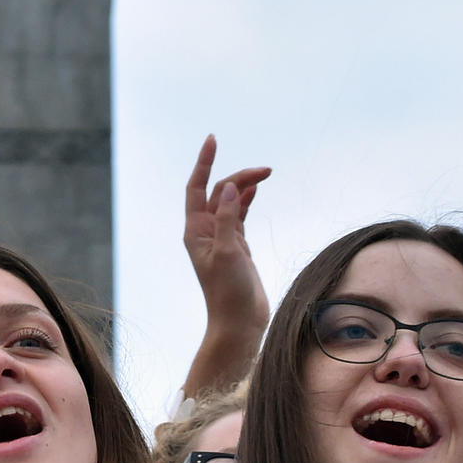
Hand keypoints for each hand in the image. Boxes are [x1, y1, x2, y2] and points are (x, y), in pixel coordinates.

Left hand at [183, 136, 269, 339]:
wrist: (239, 322)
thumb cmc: (228, 292)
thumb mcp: (228, 253)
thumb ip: (227, 219)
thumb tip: (229, 187)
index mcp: (196, 231)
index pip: (196, 188)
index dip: (204, 163)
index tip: (213, 140)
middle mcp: (205, 232)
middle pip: (218, 192)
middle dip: (238, 176)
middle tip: (265, 170)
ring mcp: (222, 238)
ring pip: (231, 202)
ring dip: (245, 186)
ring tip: (266, 173)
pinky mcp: (237, 247)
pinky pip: (239, 216)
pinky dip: (247, 201)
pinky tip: (255, 190)